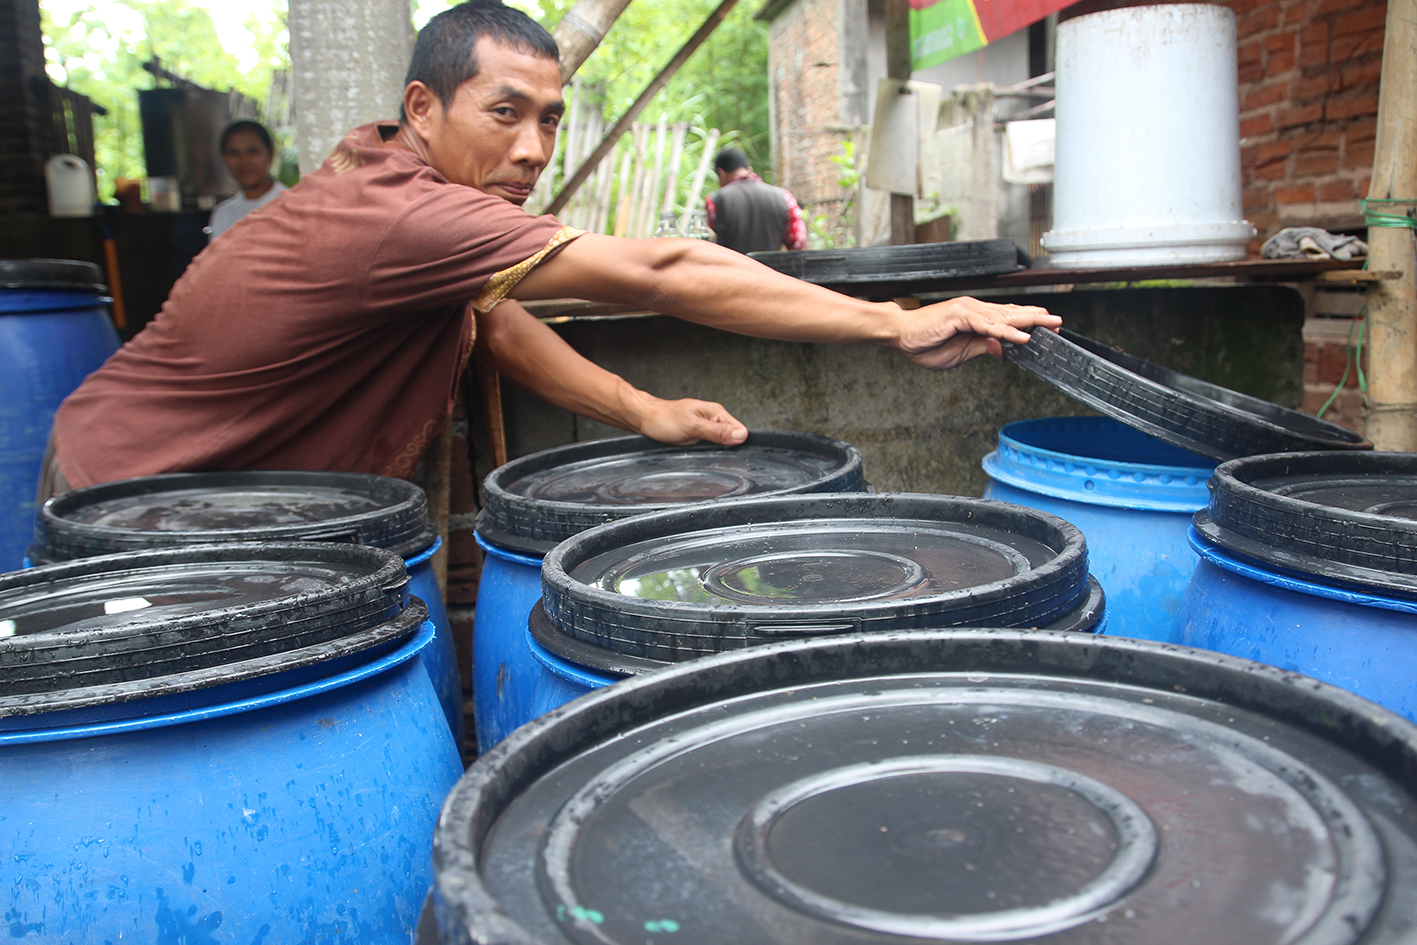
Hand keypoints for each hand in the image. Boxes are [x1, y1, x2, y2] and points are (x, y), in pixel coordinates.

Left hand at [636, 397, 748, 445]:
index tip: (734, 452)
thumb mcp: (693, 426)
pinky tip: (700, 453)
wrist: (645, 419)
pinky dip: (707, 451)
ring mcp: (705, 427)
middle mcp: (712, 419)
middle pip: (731, 437)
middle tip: (715, 454)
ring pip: (720, 443)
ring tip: (705, 452)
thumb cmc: (663, 418)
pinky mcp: (698, 435)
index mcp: (716, 412)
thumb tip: (740, 435)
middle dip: (727, 449)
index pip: (739, 429)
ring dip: (716, 451)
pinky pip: (709, 445)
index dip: (739, 443)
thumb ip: (718, 431)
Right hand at [894, 297, 1061, 370]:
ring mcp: (968, 310)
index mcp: (976, 318)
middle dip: (1037, 318)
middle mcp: (975, 310)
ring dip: (1029, 322)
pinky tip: (1022, 338)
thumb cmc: (924, 343)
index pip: (1008, 319)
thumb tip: (1003, 350)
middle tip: (1059, 322)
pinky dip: (1007, 332)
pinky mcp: (960, 315)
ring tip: (1049, 325)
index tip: (1048, 328)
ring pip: (1005, 317)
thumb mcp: (960, 354)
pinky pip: (989, 326)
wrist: (899, 335)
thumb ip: (983, 349)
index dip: (1029, 323)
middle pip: (1012, 314)